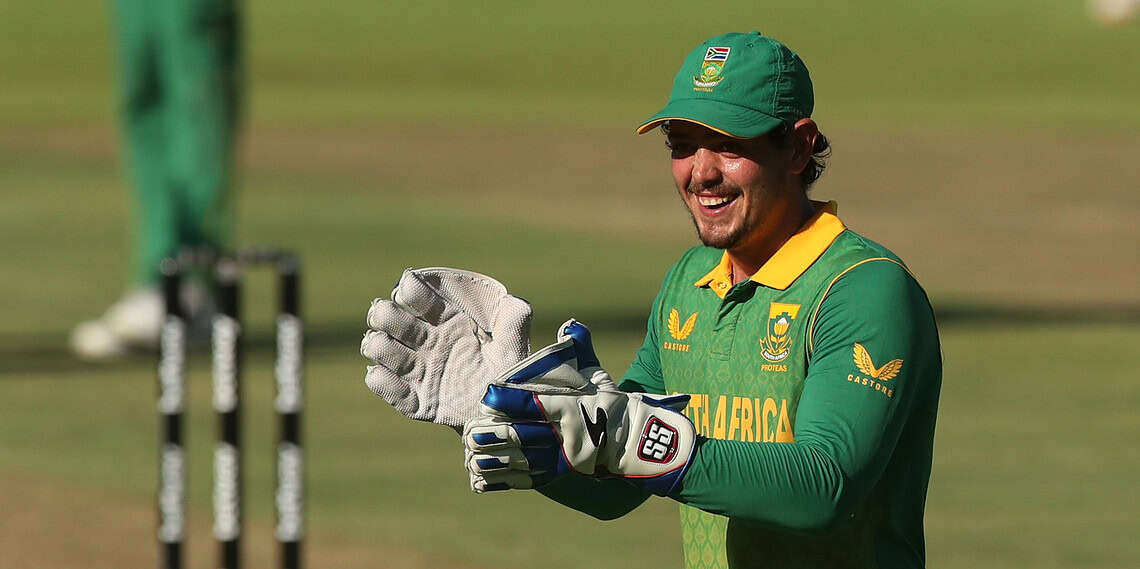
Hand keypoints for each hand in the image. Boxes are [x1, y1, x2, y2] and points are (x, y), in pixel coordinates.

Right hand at [361, 267, 531, 429]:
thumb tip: (512, 299)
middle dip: (385, 315)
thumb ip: (515, 318)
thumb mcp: (515, 344)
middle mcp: (429, 343)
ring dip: (378, 346)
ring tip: (379, 344)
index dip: (412, 291)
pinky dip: (382, 384)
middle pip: (395, 322)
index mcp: (449, 323)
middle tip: (383, 314)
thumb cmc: (508, 373)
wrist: (505, 413)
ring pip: (384, 352)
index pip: (424, 300)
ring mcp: (419, 372)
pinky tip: (378, 375)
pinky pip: (392, 392)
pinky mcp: (416, 401)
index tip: (407, 288)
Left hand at [464, 320, 694, 495]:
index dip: (513, 400)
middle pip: (527, 435)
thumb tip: (571, 324)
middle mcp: (568, 434)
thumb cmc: (609, 401)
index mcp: (574, 407)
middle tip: (472, 433)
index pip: (540, 403)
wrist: (632, 438)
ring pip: (525, 461)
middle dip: (499, 435)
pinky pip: (529, 479)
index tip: (489, 394)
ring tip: (473, 457)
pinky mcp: (561, 474)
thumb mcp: (597, 374)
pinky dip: (506, 480)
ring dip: (497, 460)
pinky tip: (484, 480)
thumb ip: (581, 348)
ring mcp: (565, 458)